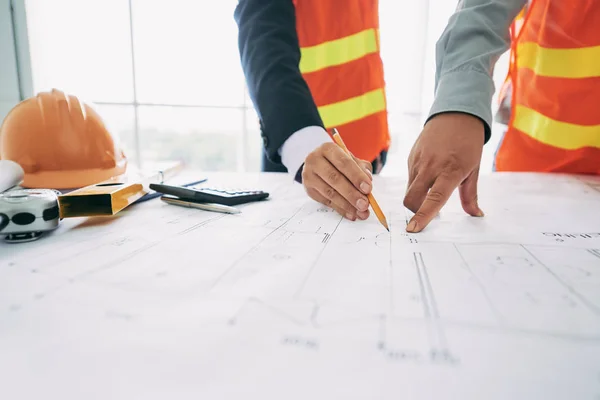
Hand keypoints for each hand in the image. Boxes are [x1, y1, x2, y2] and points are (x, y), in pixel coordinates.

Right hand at [302, 142, 372, 220]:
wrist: (319, 165)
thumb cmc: (339, 162)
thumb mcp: (351, 160)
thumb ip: (361, 168)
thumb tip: (368, 180)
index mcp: (328, 149)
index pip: (343, 163)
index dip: (356, 176)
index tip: (368, 189)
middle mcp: (315, 160)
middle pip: (334, 178)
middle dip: (351, 193)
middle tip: (365, 205)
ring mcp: (309, 175)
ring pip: (329, 193)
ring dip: (347, 205)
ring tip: (361, 212)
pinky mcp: (309, 189)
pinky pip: (326, 202)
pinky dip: (341, 209)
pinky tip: (351, 214)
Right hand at [404, 113, 484, 232]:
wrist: (456, 114)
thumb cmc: (468, 143)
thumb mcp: (474, 169)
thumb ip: (470, 195)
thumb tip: (476, 215)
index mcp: (450, 171)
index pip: (433, 199)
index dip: (423, 216)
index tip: (413, 229)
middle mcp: (431, 166)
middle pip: (411, 199)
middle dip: (415, 211)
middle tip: (426, 212)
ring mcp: (418, 161)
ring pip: (409, 190)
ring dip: (417, 197)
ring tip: (432, 186)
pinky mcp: (411, 157)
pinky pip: (410, 178)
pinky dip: (417, 184)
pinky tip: (429, 173)